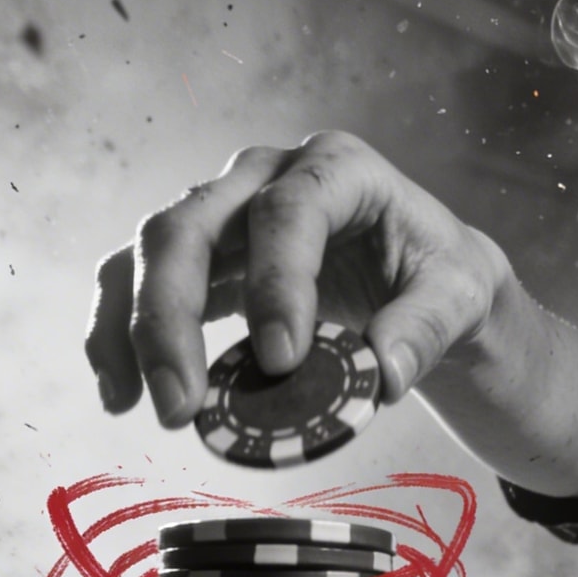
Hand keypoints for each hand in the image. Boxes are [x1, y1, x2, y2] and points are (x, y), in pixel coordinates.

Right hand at [85, 132, 511, 425]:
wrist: (420, 273)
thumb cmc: (438, 274)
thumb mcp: (461, 296)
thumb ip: (425, 330)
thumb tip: (380, 377)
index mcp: (338, 168)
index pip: (289, 212)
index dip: (277, 284)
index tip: (281, 362)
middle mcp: (266, 174)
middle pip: (191, 224)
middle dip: (172, 316)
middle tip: (183, 406)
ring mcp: (223, 208)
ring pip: (150, 250)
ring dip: (134, 330)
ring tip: (147, 407)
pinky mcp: (198, 253)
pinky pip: (134, 280)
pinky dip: (117, 335)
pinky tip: (120, 396)